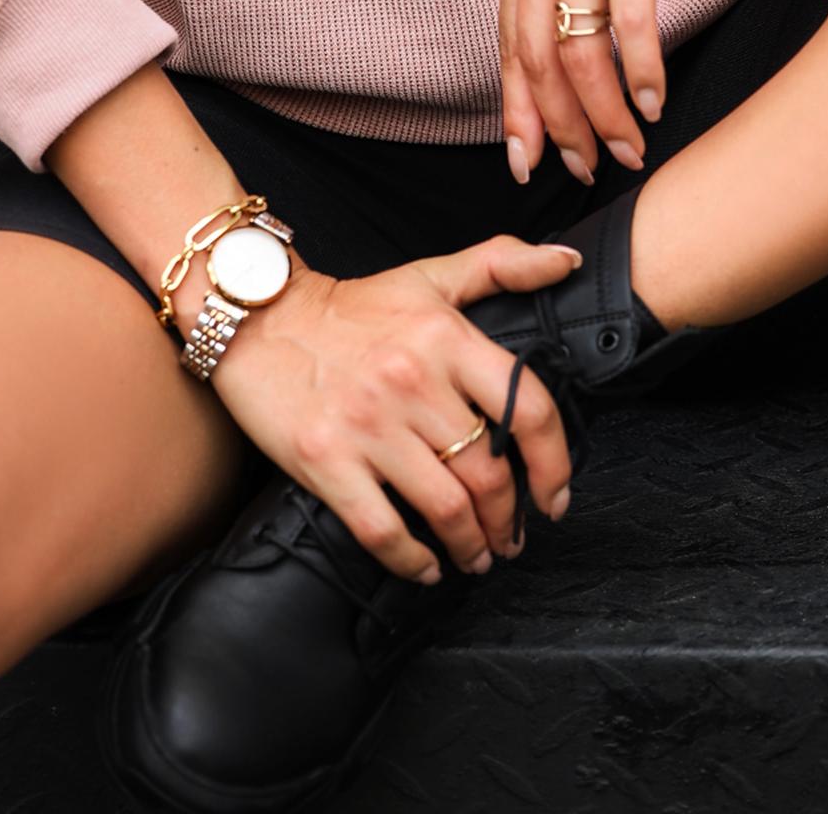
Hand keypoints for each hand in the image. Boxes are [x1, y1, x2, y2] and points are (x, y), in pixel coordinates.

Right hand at [208, 235, 582, 582]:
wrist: (260, 318)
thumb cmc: (352, 307)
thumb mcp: (430, 276)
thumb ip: (502, 264)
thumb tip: (567, 261)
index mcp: (446, 339)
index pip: (529, 409)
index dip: (554, 465)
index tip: (556, 495)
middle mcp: (412, 382)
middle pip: (489, 473)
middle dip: (509, 520)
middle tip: (512, 537)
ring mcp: (368, 426)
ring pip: (445, 509)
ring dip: (471, 546)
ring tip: (477, 556)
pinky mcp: (325, 461)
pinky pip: (382, 530)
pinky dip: (412, 561)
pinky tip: (424, 566)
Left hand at [497, 0, 810, 184]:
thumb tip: (574, 23)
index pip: (508, 40)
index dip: (518, 107)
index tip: (527, 159)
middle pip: (538, 57)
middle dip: (559, 125)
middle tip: (583, 170)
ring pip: (582, 50)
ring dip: (605, 112)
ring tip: (628, 151)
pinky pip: (631, 17)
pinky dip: (642, 69)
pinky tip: (655, 102)